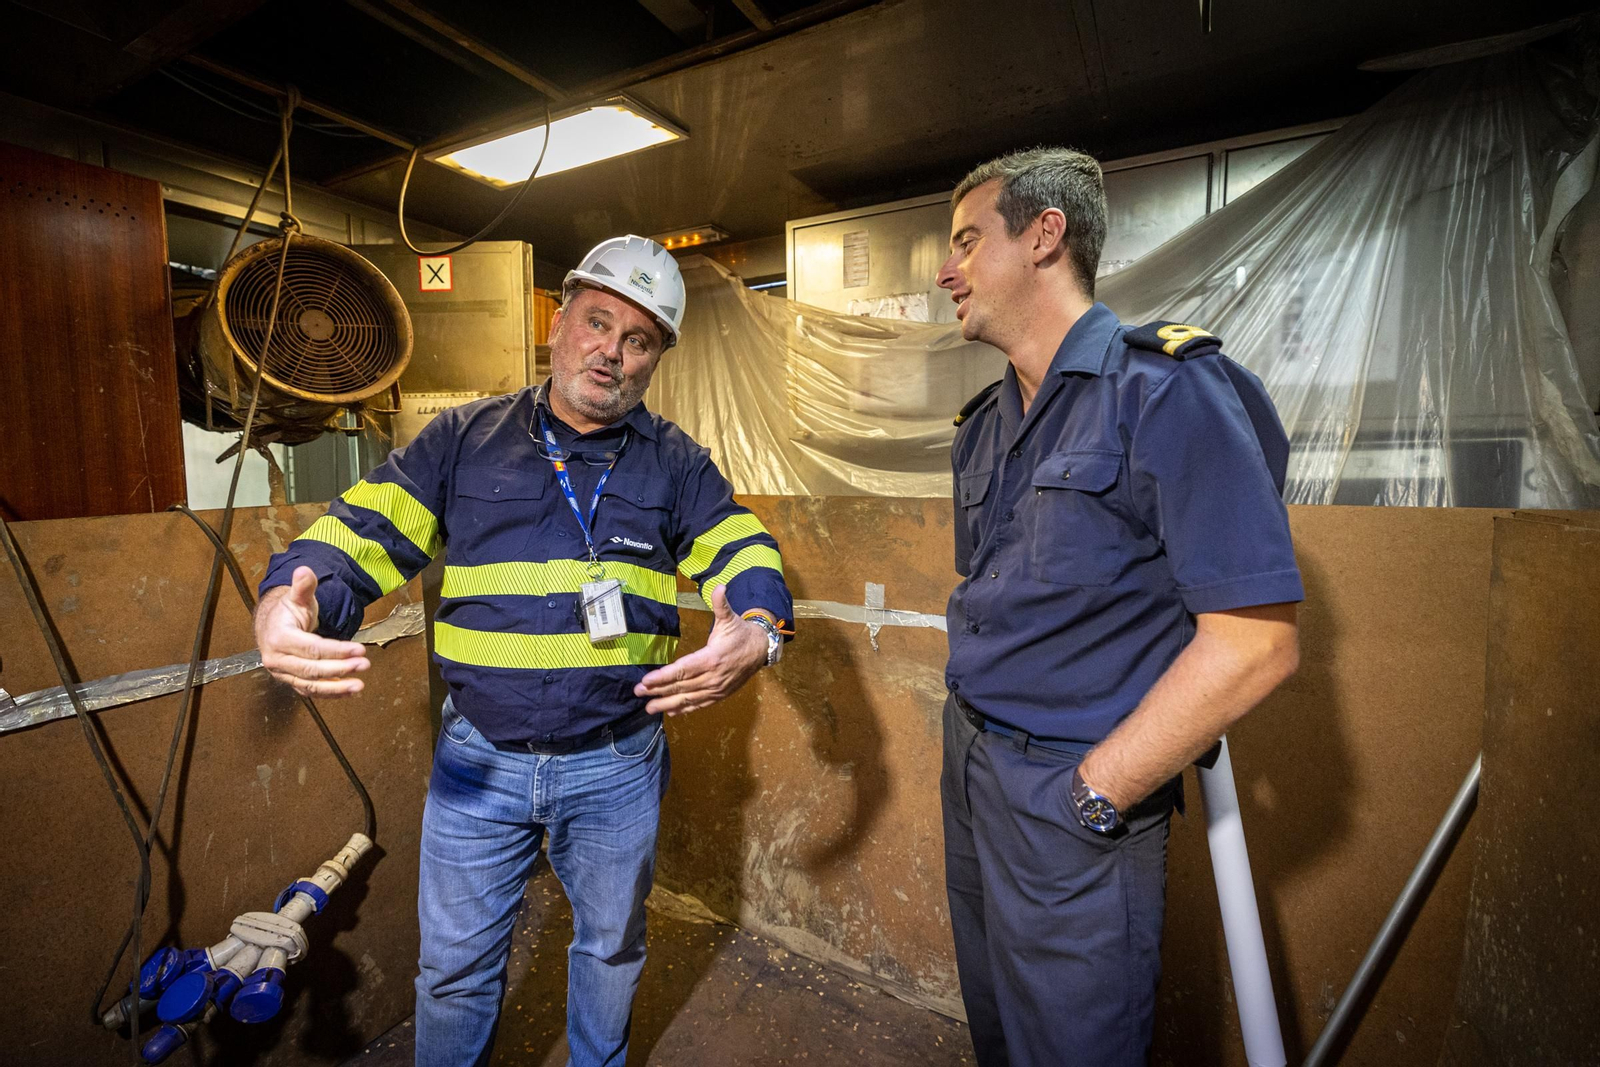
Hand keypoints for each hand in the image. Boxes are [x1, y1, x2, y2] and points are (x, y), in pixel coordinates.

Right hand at [255, 566, 369, 696]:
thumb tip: (304, 570)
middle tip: (365, 665)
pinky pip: (310, 691)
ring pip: (310, 685)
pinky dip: (330, 693)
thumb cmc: (287, 612)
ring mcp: (283, 673)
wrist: (271, 626)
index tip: (359, 650)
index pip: (312, 648)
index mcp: (279, 637)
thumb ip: (303, 586)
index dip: (337, 650)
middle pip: (311, 669)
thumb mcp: (296, 597)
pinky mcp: (291, 681)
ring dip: (337, 688)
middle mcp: (277, 659)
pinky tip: (349, 691)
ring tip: (359, 685)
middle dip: (340, 668)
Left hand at [634, 585, 767, 715]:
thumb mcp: (730, 618)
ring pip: (688, 699)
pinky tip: (670, 711)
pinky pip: (700, 704)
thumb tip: (720, 586)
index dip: (663, 676)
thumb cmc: (740, 633)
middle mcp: (713, 677)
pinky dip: (685, 709)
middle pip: (681, 686)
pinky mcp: (720, 695)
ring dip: (667, 703)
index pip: (683, 670)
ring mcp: (717, 688)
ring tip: (649, 707)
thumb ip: (721, 604)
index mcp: (712, 658)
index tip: (646, 680)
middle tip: (638, 692)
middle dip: (658, 691)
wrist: (760, 650)